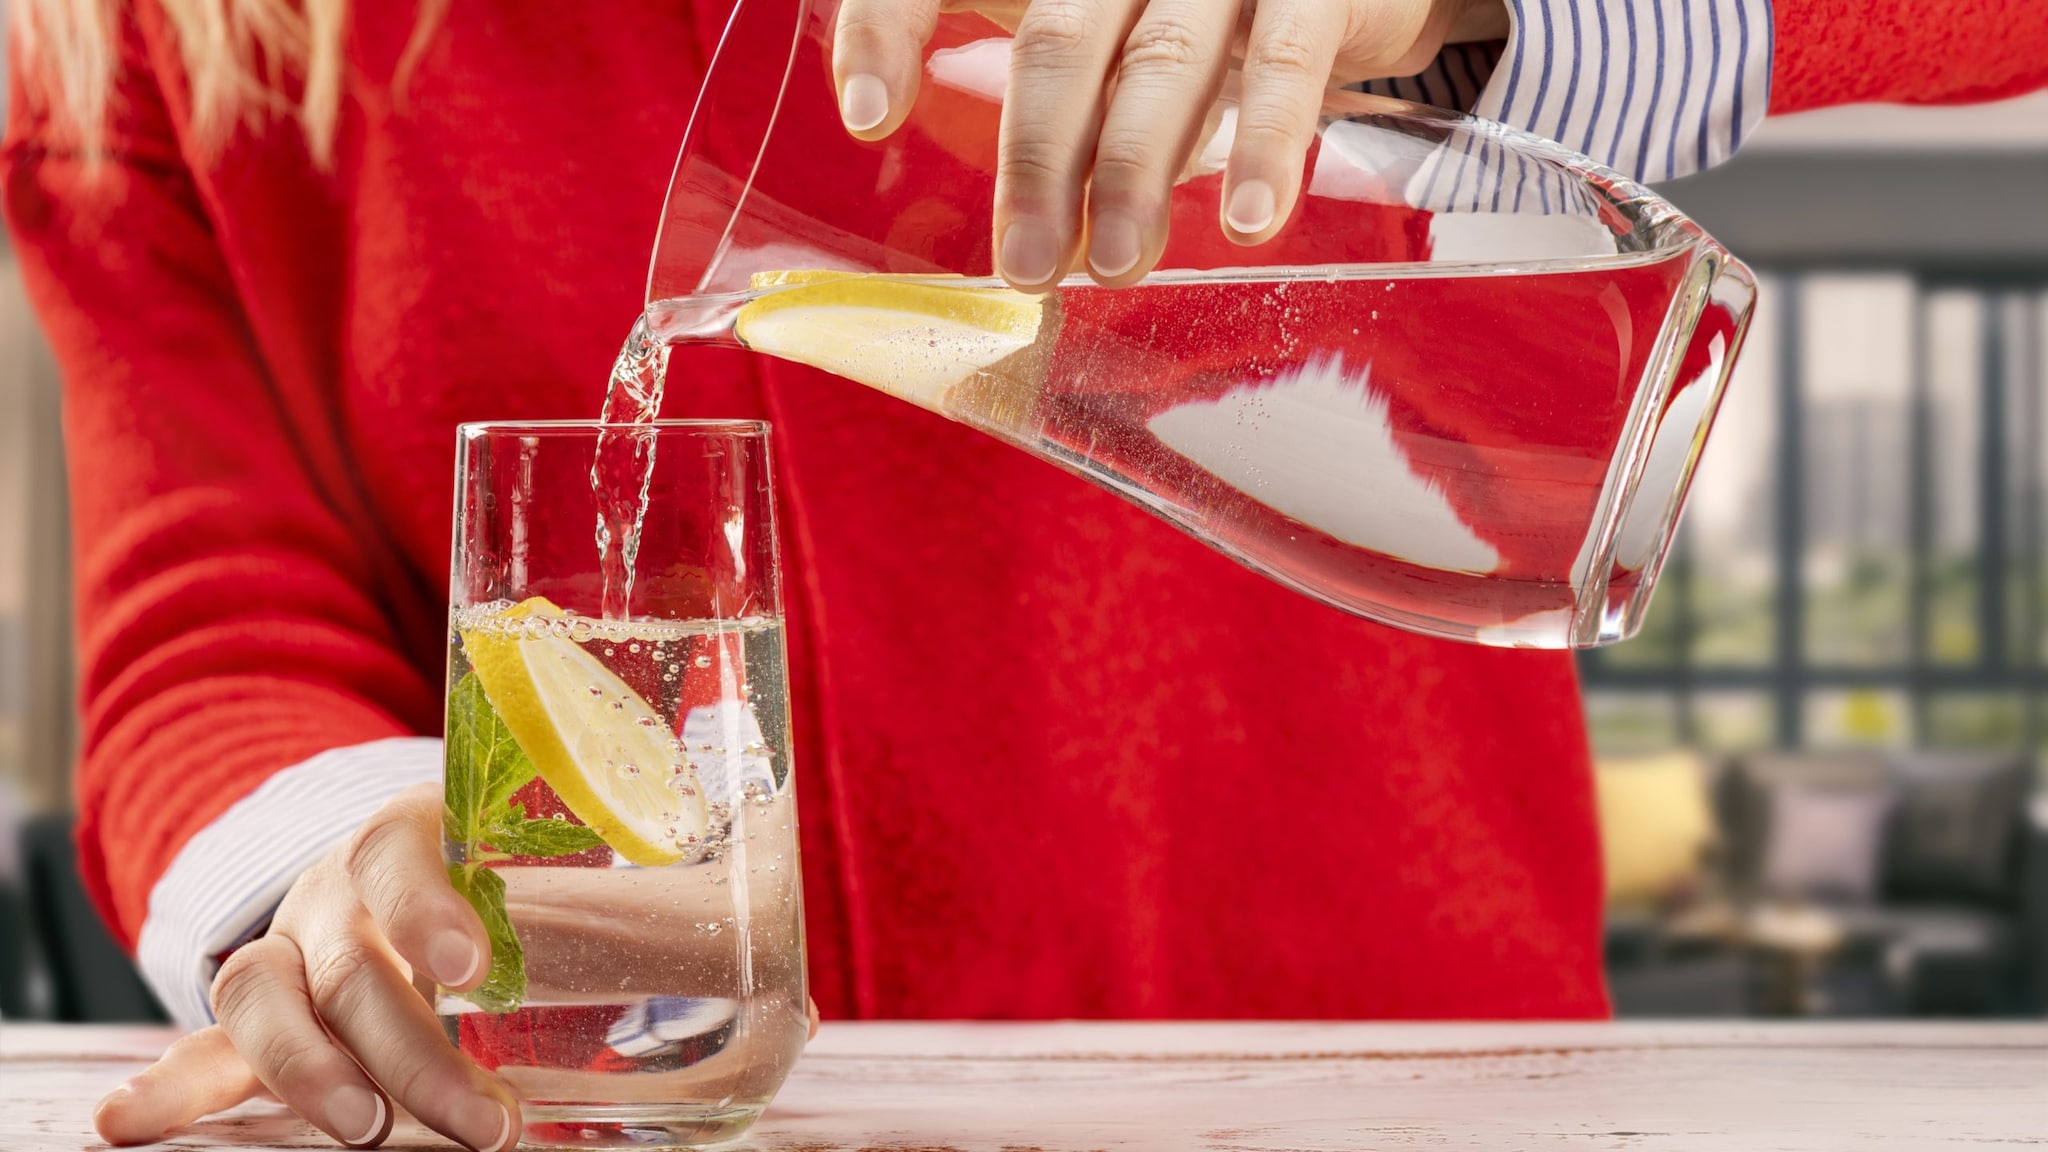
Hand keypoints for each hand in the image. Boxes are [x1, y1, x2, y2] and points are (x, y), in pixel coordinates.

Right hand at [92, 784, 824, 1148]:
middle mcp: (341, 887)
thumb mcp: (584, 892)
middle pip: (340, 960)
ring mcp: (290, 947)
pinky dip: (170, 1087)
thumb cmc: (514, 882)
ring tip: (372, 1137)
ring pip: (258, 998)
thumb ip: (672, 939)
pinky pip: (202, 1044)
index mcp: (421, 834)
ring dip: (310, 1079)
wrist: (405, 861)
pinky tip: (131, 1125)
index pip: (401, 853)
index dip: (427, 907)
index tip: (473, 966)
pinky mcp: (260, 1017)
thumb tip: (804, 1018)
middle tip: (482, 1125)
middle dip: (404, 1051)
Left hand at [832, 0, 1508, 288]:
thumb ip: (1057, 111)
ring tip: (1115, 265)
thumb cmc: (1197, 13)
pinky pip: (1284, 64)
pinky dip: (1266, 146)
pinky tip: (1248, 222)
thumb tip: (1032, 253)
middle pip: (1057, 42)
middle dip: (1035, 164)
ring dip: (1132, 173)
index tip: (866, 117)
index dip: (889, 28)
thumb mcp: (1104, 40)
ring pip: (1158, 61)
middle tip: (1023, 271)